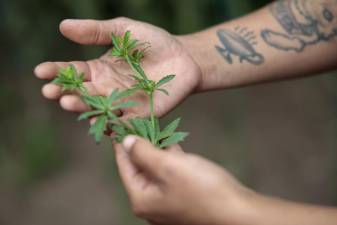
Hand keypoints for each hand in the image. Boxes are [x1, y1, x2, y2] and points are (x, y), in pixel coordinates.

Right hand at [34, 18, 201, 117]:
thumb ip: (96, 31)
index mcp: (100, 70)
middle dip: (65, 93)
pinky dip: (113, 124)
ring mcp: (123, 103)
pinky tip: (102, 123)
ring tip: (70, 102)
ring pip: (100, 109)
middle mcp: (108, 89)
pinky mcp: (141, 114)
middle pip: (82, 94)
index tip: (40, 72)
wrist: (185, 57)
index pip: (73, 72)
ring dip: (84, 108)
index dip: (56, 72)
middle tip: (52, 93)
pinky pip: (125, 122)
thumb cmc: (153, 42)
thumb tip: (63, 26)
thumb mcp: (123, 30)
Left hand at [113, 136, 254, 224]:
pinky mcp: (183, 197)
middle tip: (140, 121)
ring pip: (156, 169)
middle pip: (139, 167)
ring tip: (155, 126)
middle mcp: (151, 203)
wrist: (238, 213)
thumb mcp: (168, 166)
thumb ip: (143, 153)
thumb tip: (126, 141)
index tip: (121, 124)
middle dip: (141, 144)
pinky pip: (170, 173)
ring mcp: (167, 201)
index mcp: (141, 199)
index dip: (122, 143)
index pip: (124, 165)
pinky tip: (173, 143)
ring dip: (157, 148)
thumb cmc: (203, 190)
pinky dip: (170, 158)